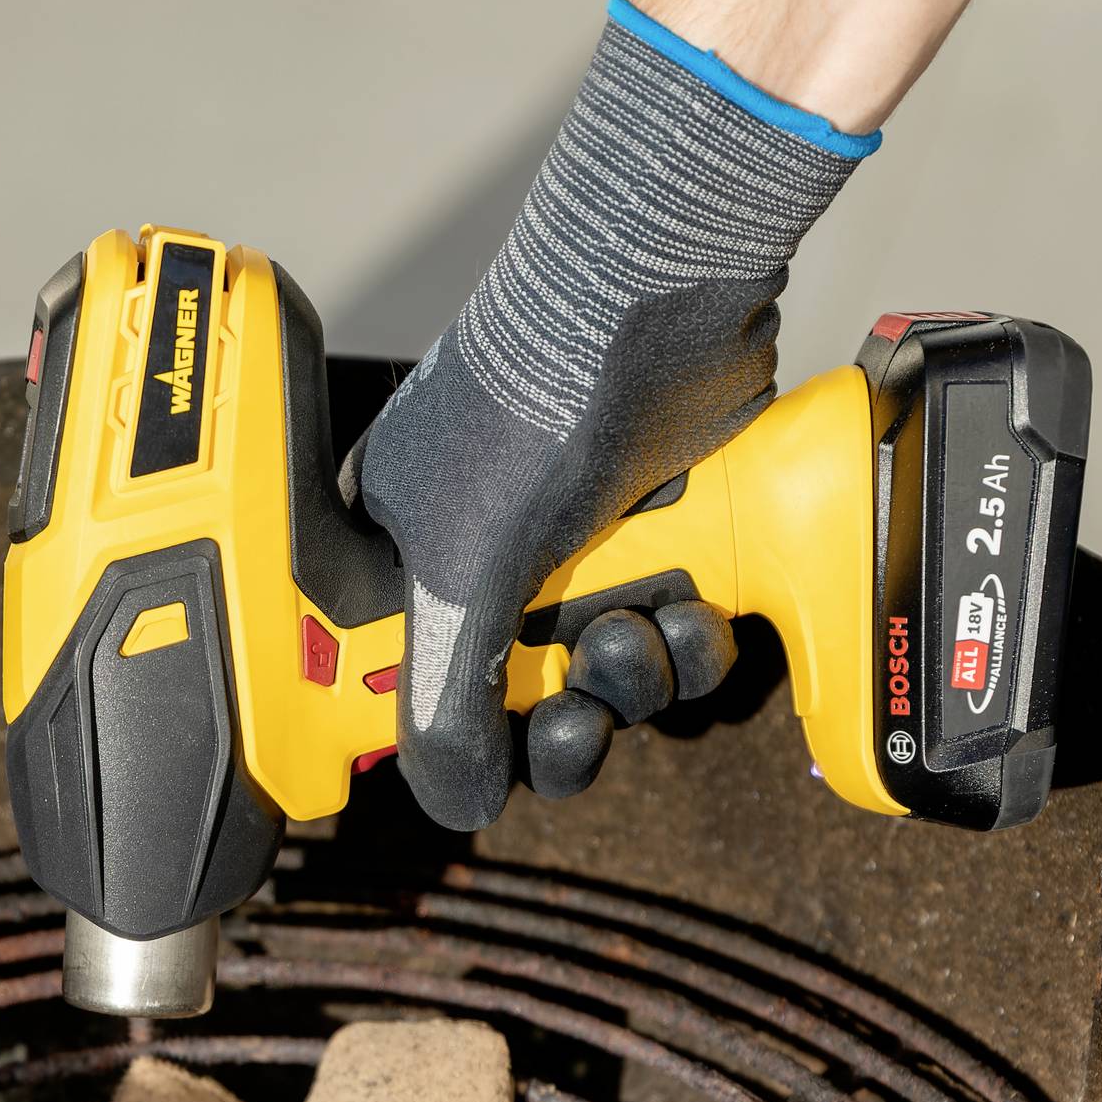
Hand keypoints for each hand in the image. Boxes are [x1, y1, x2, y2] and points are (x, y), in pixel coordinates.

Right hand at [349, 0, 870, 830]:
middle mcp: (484, 551)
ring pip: (606, 672)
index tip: (483, 752)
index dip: (446, 730)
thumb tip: (449, 799)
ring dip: (639, 677)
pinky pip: (672, 631)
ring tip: (651, 631)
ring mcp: (576, 544)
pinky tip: (700, 607)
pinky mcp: (661, 534)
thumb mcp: (464, 570)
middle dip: (567, 712)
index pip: (404, 682)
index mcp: (401, 550)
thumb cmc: (531, 405)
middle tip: (581, 708)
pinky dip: (691, 638)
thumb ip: (445, 697)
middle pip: (519, 693)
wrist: (656, 302)